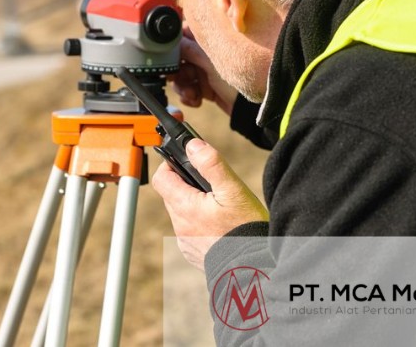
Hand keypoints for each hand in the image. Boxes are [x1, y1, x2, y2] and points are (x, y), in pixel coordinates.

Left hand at [152, 139, 267, 269]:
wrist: (254, 269)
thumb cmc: (245, 230)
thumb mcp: (233, 190)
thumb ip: (211, 164)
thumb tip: (193, 145)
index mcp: (185, 206)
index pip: (162, 178)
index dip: (170, 165)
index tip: (186, 161)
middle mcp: (180, 225)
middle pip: (172, 194)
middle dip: (187, 184)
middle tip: (211, 185)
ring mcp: (186, 241)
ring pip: (182, 213)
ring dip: (194, 205)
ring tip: (220, 206)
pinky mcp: (194, 253)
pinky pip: (190, 231)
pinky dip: (200, 224)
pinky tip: (220, 225)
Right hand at [170, 27, 237, 114]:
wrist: (251, 109)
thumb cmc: (239, 81)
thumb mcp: (210, 63)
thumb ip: (189, 50)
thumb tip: (172, 40)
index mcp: (210, 40)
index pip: (183, 36)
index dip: (174, 47)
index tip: (171, 58)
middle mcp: (206, 53)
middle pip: (179, 58)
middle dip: (177, 71)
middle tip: (182, 78)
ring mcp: (206, 71)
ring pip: (181, 76)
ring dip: (182, 86)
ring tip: (192, 93)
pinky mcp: (207, 87)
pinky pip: (189, 89)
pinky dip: (189, 95)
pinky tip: (197, 100)